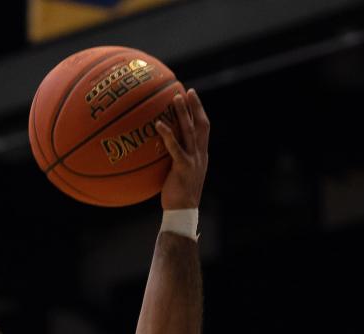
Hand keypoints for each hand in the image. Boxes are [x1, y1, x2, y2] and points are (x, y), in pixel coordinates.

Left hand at [157, 88, 209, 210]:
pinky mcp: (183, 168)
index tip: (193, 98)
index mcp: (201, 156)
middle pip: (201, 125)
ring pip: (190, 131)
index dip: (199, 112)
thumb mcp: (180, 176)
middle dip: (195, 107)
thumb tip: (160, 152)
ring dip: (183, 113)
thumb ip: (176, 161)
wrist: (183, 212)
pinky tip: (159, 124)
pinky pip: (175, 148)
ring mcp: (193, 160)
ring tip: (175, 98)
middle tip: (187, 91)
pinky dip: (168, 134)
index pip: (204, 129)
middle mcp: (200, 155)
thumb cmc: (177, 197)